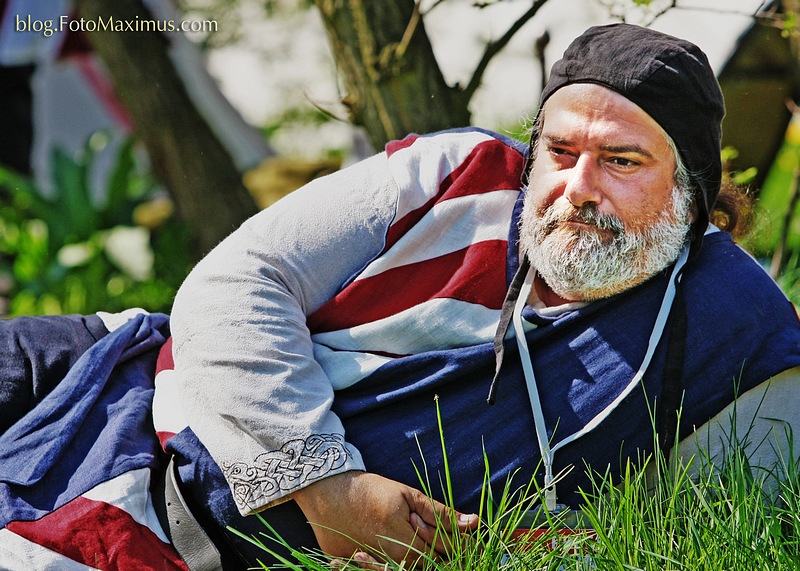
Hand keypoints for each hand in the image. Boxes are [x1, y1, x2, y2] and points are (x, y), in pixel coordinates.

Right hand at [291, 471, 477, 565]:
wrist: (327, 491)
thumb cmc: (370, 491)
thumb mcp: (409, 497)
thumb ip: (441, 514)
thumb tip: (474, 523)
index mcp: (405, 544)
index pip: (442, 554)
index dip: (452, 542)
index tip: (446, 529)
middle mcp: (389, 562)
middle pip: (425, 566)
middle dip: (433, 550)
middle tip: (417, 528)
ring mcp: (368, 568)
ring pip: (402, 569)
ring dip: (411, 554)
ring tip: (399, 533)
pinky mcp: (350, 568)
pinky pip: (378, 569)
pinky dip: (385, 561)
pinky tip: (381, 540)